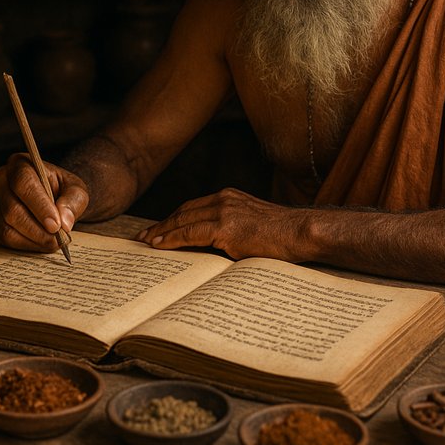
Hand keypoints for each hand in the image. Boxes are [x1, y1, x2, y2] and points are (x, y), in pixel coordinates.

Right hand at [0, 153, 89, 251]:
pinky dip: (26, 244)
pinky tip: (42, 242)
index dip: (39, 206)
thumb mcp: (76, 190)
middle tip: (58, 238)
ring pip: (6, 226)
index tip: (56, 225)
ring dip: (33, 239)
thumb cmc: (63, 190)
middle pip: (12, 208)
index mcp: (20, 164)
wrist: (54, 197)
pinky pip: (5, 238)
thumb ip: (73, 201)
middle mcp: (1, 180)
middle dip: (37, 228)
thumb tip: (65, 222)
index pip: (24, 183)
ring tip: (53, 241)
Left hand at [135, 188, 306, 260]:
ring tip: (147, 243)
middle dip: (162, 224)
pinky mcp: (226, 227)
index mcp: (229, 197)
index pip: (192, 207)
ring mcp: (224, 211)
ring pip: (182, 221)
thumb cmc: (282, 236)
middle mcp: (223, 199)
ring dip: (161, 232)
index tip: (157, 228)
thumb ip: (230, 230)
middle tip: (144, 236)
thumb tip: (211, 248)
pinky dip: (171, 239)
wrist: (301, 232)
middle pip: (183, 211)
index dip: (173, 218)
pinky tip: (160, 245)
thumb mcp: (251, 226)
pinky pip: (190, 234)